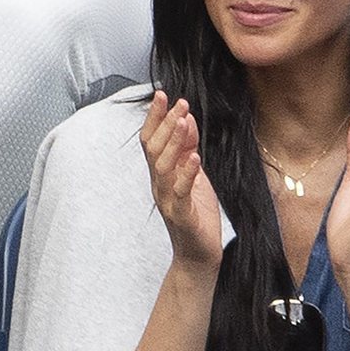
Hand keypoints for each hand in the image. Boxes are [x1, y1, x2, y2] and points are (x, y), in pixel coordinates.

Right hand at [140, 91, 221, 272]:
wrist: (198, 255)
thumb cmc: (196, 215)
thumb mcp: (194, 175)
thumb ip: (188, 149)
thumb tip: (187, 119)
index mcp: (161, 175)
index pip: (151, 141)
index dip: (155, 118)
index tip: (162, 95)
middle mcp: (159, 186)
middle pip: (154, 150)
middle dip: (165, 124)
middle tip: (179, 103)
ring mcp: (168, 201)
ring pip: (163, 168)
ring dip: (174, 143)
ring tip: (184, 122)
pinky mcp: (182, 216)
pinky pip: (180, 193)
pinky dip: (187, 175)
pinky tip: (195, 159)